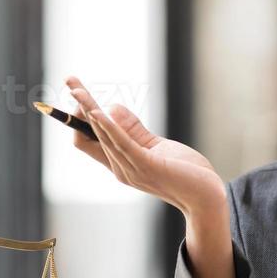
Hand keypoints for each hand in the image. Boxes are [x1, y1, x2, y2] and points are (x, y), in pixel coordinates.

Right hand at [63, 75, 224, 216]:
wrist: (206, 197)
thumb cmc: (183, 172)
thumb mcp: (155, 147)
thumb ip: (133, 130)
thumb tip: (111, 108)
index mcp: (119, 164)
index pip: (87, 141)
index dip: (80, 118)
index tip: (78, 93)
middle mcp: (119, 168)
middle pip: (89, 134)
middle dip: (80, 106)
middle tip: (70, 80)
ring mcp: (131, 169)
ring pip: (102, 134)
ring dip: (90, 108)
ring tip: (77, 90)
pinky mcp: (146, 166)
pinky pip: (122, 143)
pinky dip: (109, 127)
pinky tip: (99, 112)